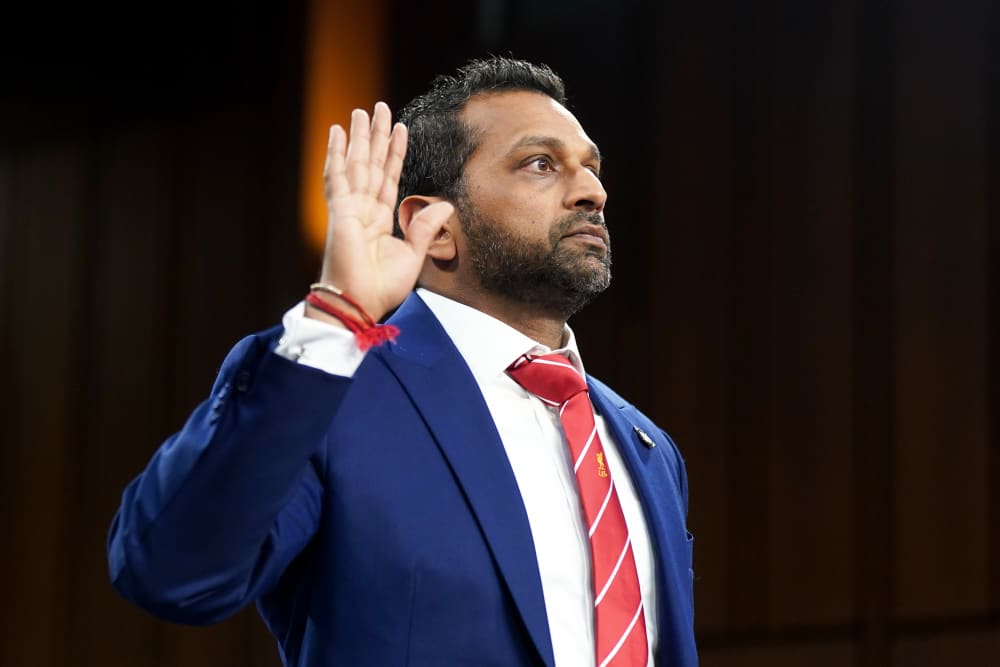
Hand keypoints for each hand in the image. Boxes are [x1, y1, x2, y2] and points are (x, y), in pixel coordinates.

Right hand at [312, 102, 453, 322]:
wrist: (360, 304)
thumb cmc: (381, 288)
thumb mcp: (413, 255)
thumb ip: (425, 228)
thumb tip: (447, 206)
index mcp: (379, 220)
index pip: (389, 177)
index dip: (395, 153)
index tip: (400, 129)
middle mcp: (362, 210)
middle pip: (371, 164)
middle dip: (376, 136)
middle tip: (379, 108)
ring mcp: (349, 209)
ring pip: (356, 164)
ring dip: (360, 137)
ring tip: (361, 111)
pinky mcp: (339, 211)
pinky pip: (337, 176)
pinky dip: (337, 154)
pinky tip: (338, 132)